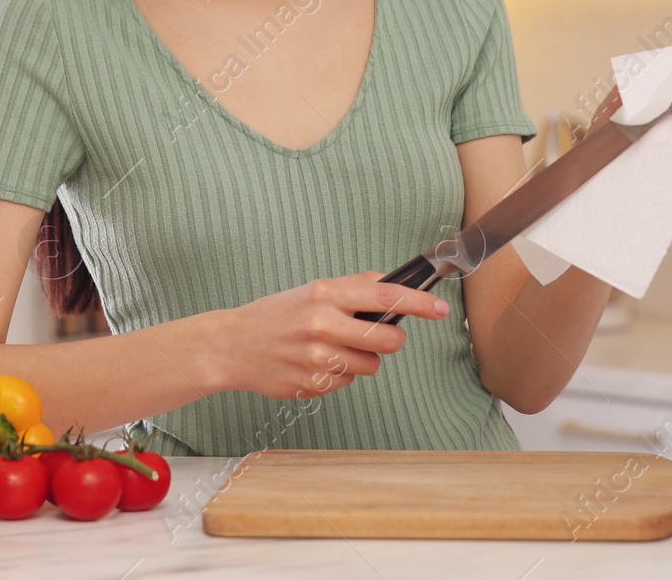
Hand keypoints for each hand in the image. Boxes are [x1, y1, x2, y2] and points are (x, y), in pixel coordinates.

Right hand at [214, 270, 450, 399]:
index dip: (419, 303)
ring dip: (361, 360)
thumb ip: (352, 288)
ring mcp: (316, 358)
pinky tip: (315, 363)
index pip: (385, 297)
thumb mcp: (311, 290)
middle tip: (378, 336)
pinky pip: (346, 382)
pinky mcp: (311, 385)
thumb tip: (391, 286)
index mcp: (325, 294)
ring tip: (333, 348)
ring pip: (370, 366)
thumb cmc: (274, 315)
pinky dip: (338, 375)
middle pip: (387, 341)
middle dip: (391, 341)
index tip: (440, 308)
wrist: (231, 345)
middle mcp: (322, 325)